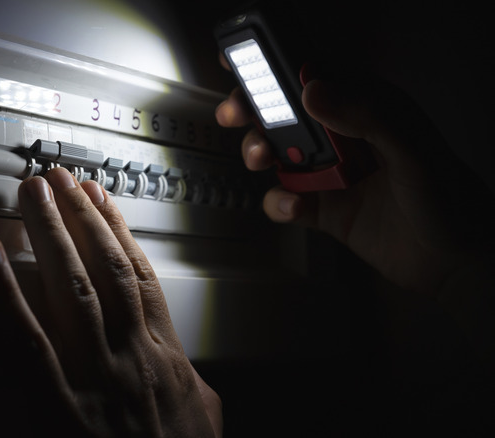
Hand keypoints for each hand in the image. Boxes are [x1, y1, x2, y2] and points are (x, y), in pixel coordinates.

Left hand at [0, 168, 221, 436]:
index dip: (119, 231)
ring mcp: (93, 377)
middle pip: (104, 268)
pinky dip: (5, 294)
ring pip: (71, 287)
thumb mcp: (205, 420)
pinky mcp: (54, 407)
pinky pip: (24, 339)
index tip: (101, 200)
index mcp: (164, 357)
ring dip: (51, 235)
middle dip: (81, 217)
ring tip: (33, 195)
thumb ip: (193, 386)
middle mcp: (130, 355)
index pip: (139, 276)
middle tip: (58, 179)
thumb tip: (186, 368)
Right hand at [216, 65, 494, 296]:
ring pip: (277, 154)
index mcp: (366, 109)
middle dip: (253, 109)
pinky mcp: (323, 209)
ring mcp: (329, 173)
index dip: (278, 65)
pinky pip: (285, 200)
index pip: (316, 75)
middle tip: (236, 114)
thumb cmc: (449, 199)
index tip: (245, 63)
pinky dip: (279, 203)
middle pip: (284, 112)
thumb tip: (314, 91)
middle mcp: (343, 137)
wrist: (455, 263)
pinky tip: (293, 206)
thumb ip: (368, 114)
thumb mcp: (413, 147)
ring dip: (259, 152)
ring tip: (261, 159)